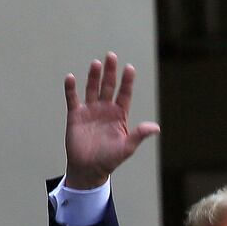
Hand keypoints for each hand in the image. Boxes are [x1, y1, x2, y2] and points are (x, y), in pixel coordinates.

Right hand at [63, 51, 159, 188]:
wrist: (88, 169)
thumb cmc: (109, 159)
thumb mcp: (126, 147)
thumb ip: (139, 135)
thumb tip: (155, 128)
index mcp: (119, 115)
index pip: (124, 94)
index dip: (127, 81)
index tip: (129, 68)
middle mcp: (105, 109)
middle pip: (109, 86)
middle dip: (110, 72)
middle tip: (112, 56)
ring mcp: (90, 111)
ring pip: (92, 89)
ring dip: (94, 76)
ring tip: (96, 64)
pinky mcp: (76, 115)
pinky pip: (73, 99)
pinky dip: (71, 89)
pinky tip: (71, 78)